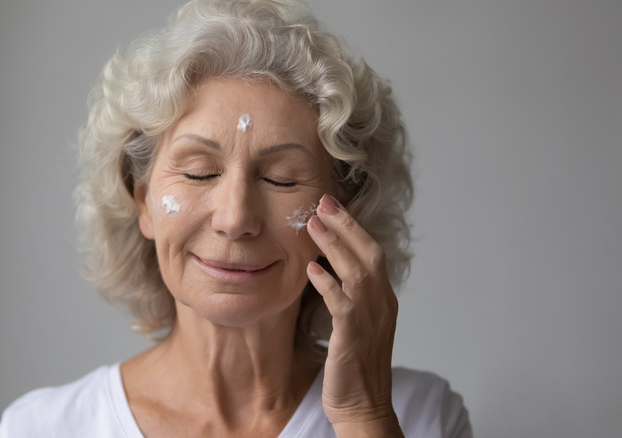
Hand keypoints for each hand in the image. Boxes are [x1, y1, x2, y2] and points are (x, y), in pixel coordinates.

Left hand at [306, 194, 402, 436]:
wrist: (364, 408)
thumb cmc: (355, 368)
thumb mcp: (357, 325)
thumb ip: (348, 297)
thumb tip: (325, 271)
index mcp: (384, 300)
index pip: (373, 254)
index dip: (353, 228)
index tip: (332, 207)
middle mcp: (382, 305)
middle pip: (369, 254)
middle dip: (346, 225)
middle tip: (323, 202)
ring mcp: (370, 319)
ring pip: (356, 272)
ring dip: (334, 245)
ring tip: (312, 224)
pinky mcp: (353, 335)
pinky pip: (342, 303)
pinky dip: (328, 283)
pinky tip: (311, 269)